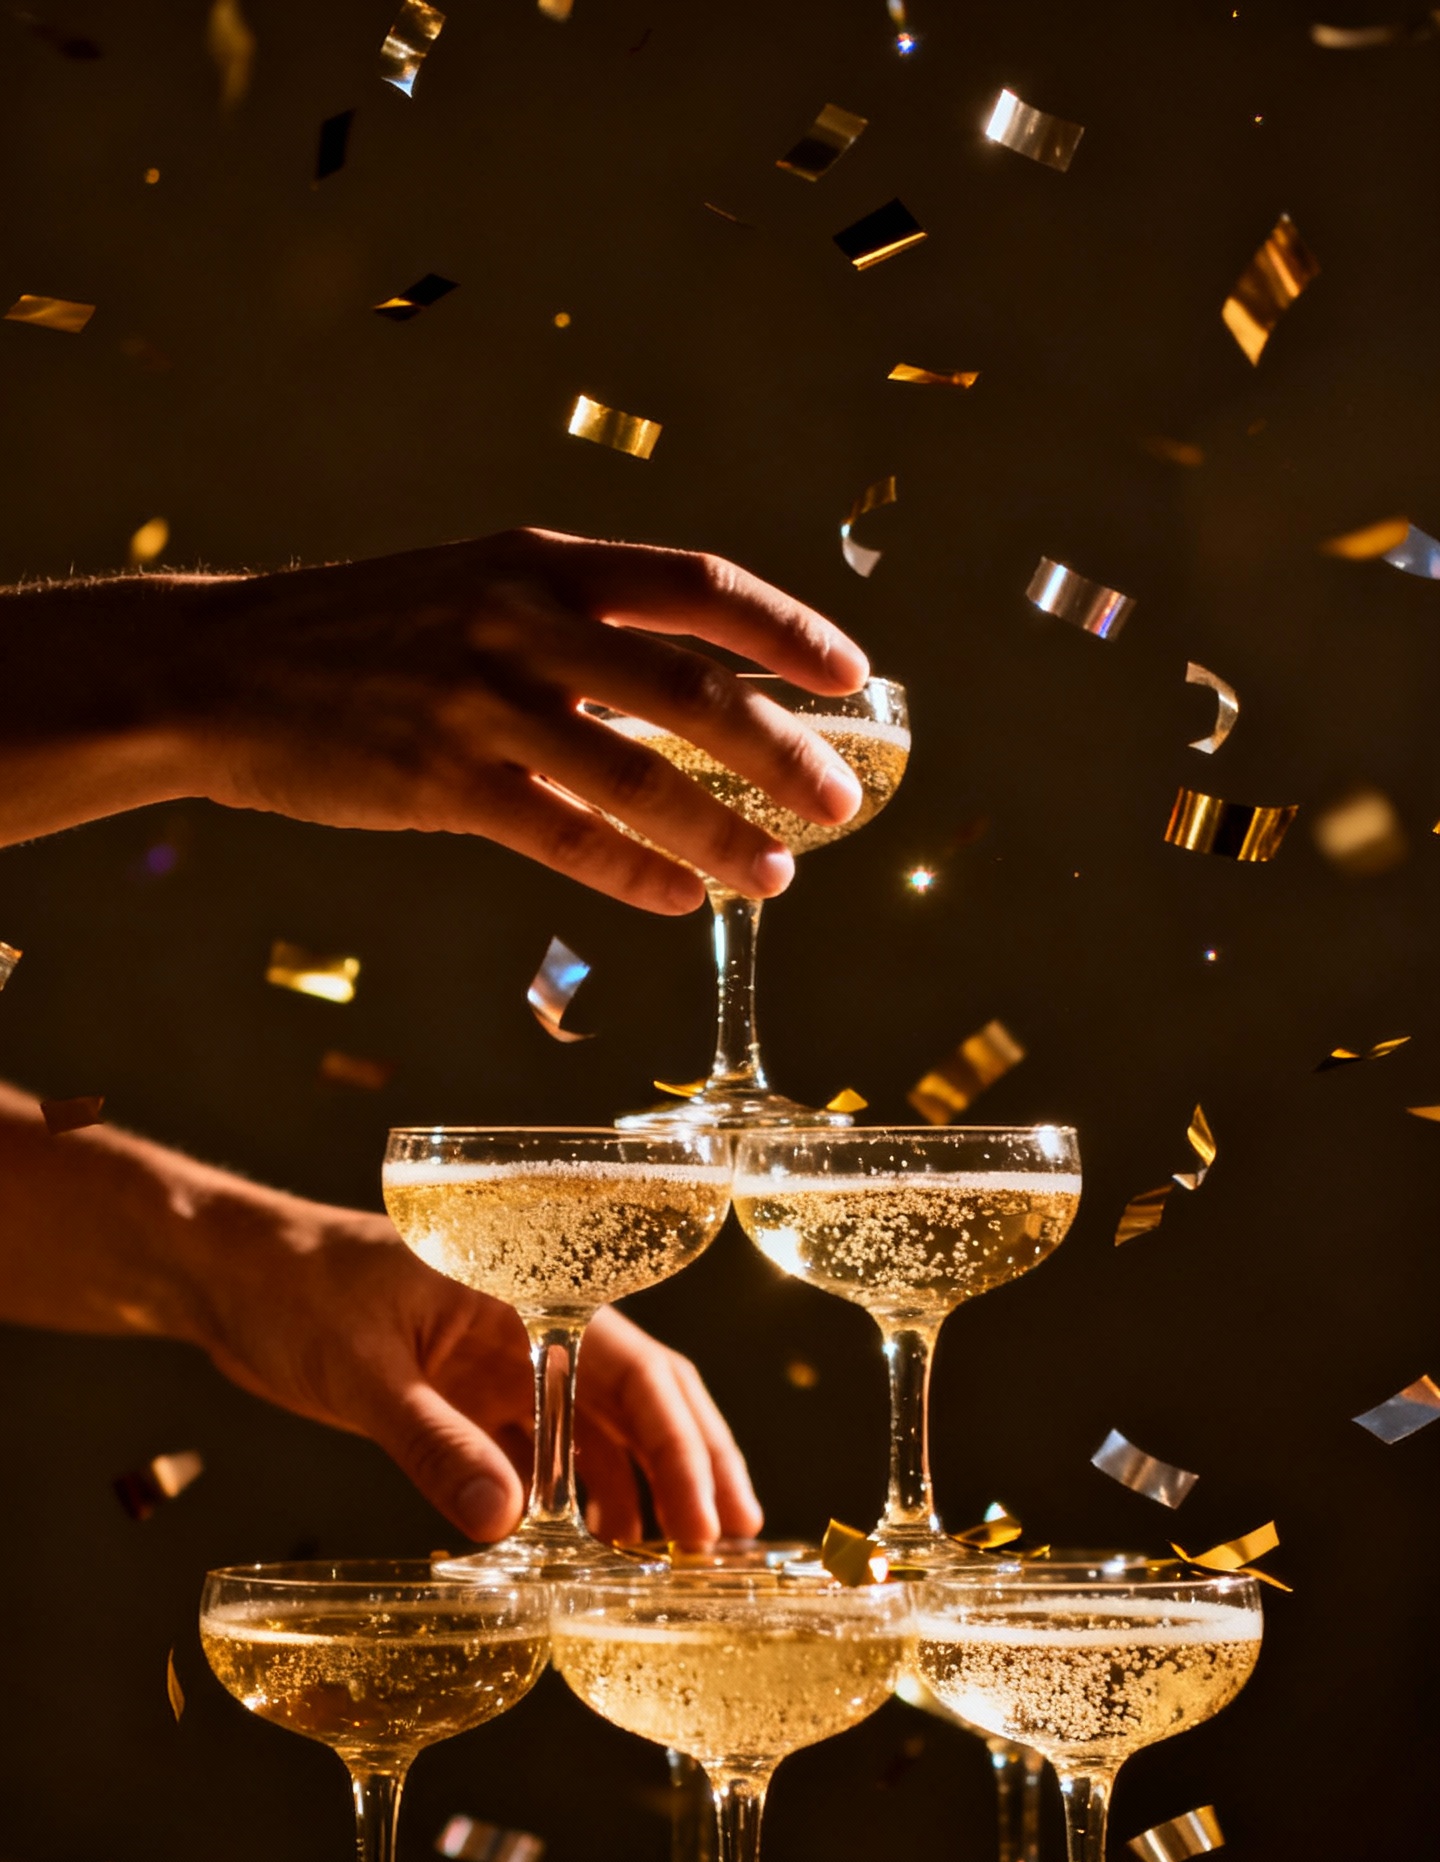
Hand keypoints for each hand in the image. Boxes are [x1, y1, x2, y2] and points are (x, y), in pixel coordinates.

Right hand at [183, 529, 869, 911]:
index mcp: (542, 561)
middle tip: (842, 801)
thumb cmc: (360, 638)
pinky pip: (564, 837)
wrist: (217, 669)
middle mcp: (522, 620)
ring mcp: (481, 701)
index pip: (698, 586)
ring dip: (723, 832)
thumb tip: (687, 688)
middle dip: (782, 751)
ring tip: (777, 876)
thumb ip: (574, 626)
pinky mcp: (439, 780)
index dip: (786, 631)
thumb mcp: (473, 587)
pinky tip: (682, 901)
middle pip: (692, 690)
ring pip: (640, 777)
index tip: (852, 674)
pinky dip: (635, 873)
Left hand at [198, 1195, 760, 1546]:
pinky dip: (572, 1500)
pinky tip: (591, 1550)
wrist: (232, 1278)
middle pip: (642, 1400)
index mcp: (530, 1291)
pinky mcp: (473, 1400)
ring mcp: (507, 1366)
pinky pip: (543, 1454)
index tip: (701, 1522)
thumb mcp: (363, 1371)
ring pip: (598, 1432)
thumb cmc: (296, 1290)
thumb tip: (502, 1524)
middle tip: (727, 1547)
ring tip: (671, 1563)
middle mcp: (535, 1327)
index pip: (635, 1371)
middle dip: (691, 1471)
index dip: (679, 1450)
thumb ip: (432, 1442)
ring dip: (638, 1492)